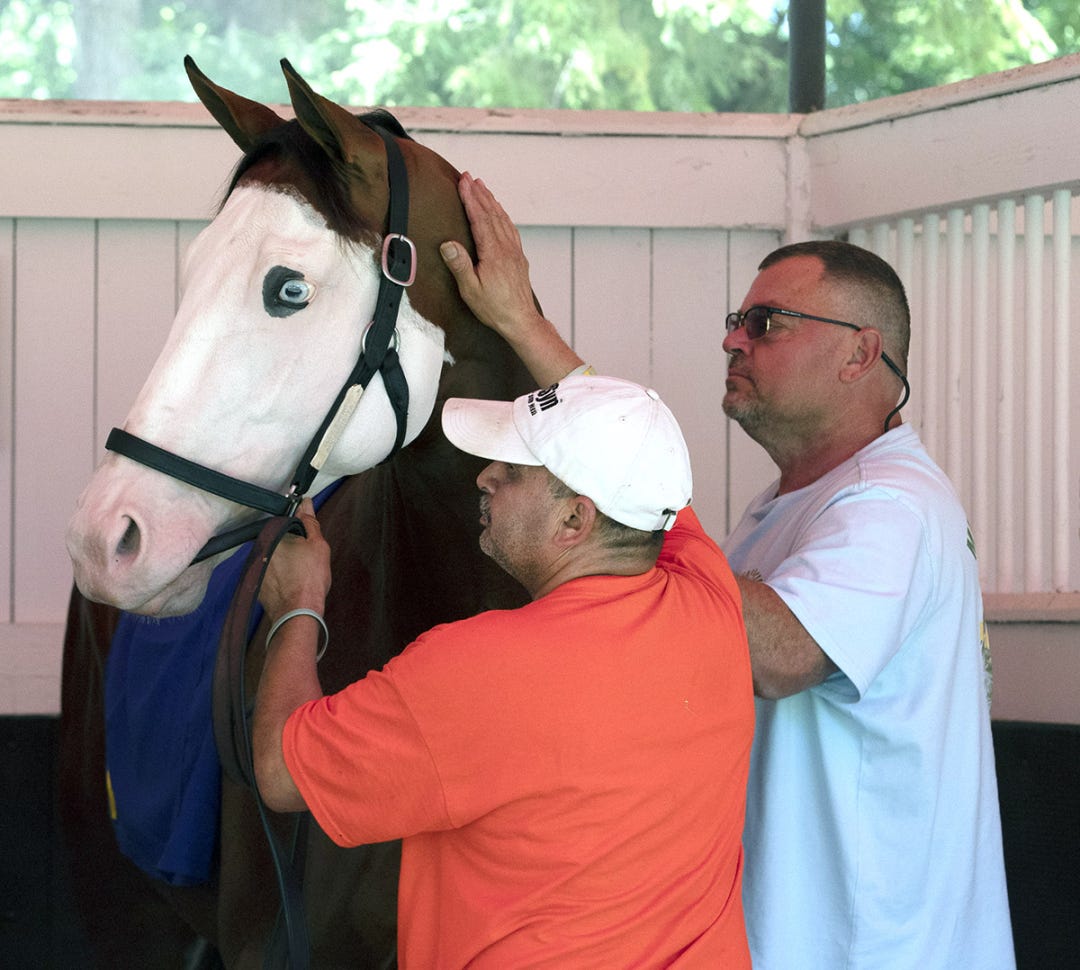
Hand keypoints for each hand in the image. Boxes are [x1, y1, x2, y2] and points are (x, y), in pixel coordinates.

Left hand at [259, 499, 330, 619]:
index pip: (285, 526)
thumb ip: (310, 521)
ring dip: (284, 565)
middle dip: (292, 549)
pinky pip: (270, 576)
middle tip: (307, 561)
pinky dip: (279, 579)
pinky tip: (292, 585)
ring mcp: (258, 569)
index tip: (307, 543)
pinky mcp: (258, 585)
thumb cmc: (310, 579)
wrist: (298, 612)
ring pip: (274, 560)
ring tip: (300, 575)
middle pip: (279, 543)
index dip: (299, 534)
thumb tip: (305, 503)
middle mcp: (261, 550)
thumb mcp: (318, 545)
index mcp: (274, 536)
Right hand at [440, 173, 544, 339]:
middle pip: (492, 213)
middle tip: (469, 177)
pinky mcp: (518, 257)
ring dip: (491, 201)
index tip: (463, 182)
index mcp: (493, 253)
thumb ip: (460, 266)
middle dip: (479, 193)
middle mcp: (506, 248)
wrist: (520, 320)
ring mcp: (514, 251)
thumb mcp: (471, 290)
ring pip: (503, 219)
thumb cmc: (495, 308)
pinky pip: (511, 229)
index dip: (470, 199)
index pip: (480, 218)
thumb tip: (448, 244)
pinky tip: (499, 212)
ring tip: (482, 187)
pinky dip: (503, 215)